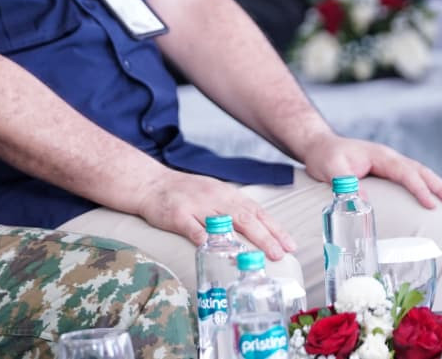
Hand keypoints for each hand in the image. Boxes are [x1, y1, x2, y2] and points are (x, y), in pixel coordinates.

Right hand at [136, 169, 296, 261]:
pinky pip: (192, 227)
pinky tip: (212, 248)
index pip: (256, 211)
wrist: (151, 183)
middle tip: (279, 254)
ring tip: (255, 257)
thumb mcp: (213, 194)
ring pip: (222, 222)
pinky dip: (203, 237)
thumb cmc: (185, 192)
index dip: (274, 228)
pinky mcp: (177, 214)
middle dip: (265, 237)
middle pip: (244, 217)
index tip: (290, 245)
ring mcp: (196, 205)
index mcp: (226, 193)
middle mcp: (214, 197)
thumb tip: (258, 232)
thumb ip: (232, 211)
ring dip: (241, 240)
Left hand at [300, 133, 441, 209]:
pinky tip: (434, 200)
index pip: (405, 172)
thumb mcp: (330, 168)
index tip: (431, 205)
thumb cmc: (324, 156)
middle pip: (420, 171)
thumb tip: (363, 203)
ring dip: (437, 187)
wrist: (318, 145)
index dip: (419, 188)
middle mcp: (388, 158)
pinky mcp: (386, 171)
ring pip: (419, 174)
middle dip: (440, 187)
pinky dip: (425, 187)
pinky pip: (410, 179)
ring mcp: (389, 164)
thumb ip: (344, 183)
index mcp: (379, 156)